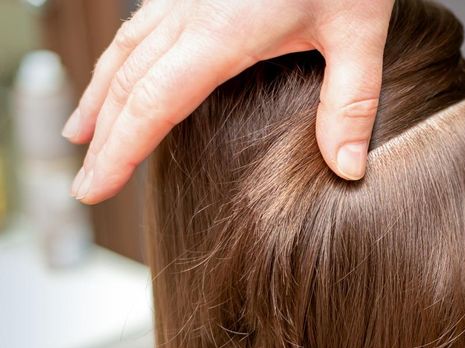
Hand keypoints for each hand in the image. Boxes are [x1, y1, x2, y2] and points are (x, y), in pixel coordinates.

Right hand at [62, 0, 393, 203]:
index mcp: (222, 31)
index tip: (95, 189)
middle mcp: (191, 10)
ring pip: (126, 48)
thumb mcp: (359, 32)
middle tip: (86, 185)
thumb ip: (351, 102)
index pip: (154, 103)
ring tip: (82, 134)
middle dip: (104, 137)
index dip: (121, 151)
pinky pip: (141, 24)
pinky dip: (120, 58)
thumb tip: (348, 170)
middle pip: (128, 82)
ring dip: (100, 96)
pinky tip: (120, 71)